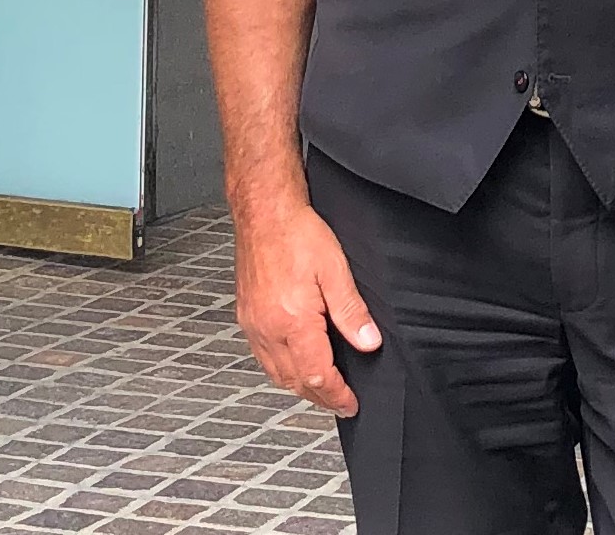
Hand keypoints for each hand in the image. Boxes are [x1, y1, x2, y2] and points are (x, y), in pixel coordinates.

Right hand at [233, 187, 379, 415]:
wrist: (263, 210)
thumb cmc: (296, 232)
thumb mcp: (335, 269)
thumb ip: (352, 311)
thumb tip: (369, 342)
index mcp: (293, 320)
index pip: (318, 375)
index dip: (337, 395)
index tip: (350, 404)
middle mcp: (268, 329)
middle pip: (295, 382)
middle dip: (319, 396)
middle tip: (339, 402)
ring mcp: (253, 324)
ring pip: (276, 374)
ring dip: (299, 386)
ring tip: (320, 387)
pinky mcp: (245, 316)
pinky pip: (262, 357)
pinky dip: (280, 370)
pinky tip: (292, 362)